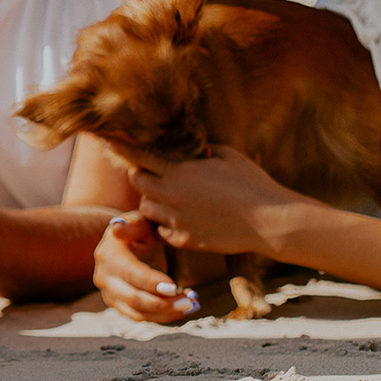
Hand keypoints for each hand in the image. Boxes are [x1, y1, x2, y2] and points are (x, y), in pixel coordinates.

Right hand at [93, 213, 198, 321]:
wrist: (127, 244)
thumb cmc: (139, 230)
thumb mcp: (139, 221)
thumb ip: (133, 224)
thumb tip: (118, 228)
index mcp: (108, 255)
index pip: (131, 273)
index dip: (152, 282)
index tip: (175, 286)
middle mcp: (104, 277)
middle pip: (134, 298)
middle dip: (163, 303)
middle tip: (189, 302)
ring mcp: (109, 293)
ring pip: (138, 312)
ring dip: (166, 313)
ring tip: (191, 305)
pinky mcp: (118, 305)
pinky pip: (141, 317)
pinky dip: (162, 316)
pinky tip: (182, 309)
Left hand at [127, 146, 299, 257]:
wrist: (269, 221)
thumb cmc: (252, 183)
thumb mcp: (227, 155)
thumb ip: (200, 149)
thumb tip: (188, 146)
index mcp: (179, 170)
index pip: (139, 156)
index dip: (125, 147)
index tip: (112, 140)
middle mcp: (171, 195)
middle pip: (137, 182)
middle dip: (142, 175)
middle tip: (156, 174)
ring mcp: (175, 220)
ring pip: (146, 208)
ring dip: (154, 201)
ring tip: (173, 198)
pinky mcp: (183, 240)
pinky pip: (161, 230)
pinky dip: (166, 224)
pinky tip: (183, 218)